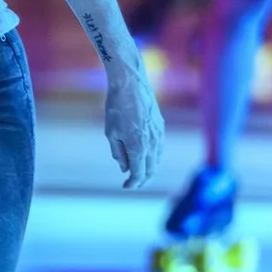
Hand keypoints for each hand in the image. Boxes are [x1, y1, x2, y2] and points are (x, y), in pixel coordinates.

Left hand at [104, 62, 163, 188]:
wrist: (131, 85)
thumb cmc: (116, 108)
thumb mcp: (111, 133)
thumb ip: (118, 153)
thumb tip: (125, 168)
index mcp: (138, 147)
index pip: (139, 173)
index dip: (133, 182)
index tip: (126, 186)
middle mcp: (152, 143)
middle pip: (151, 169)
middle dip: (143, 179)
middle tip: (134, 183)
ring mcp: (159, 135)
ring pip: (157, 159)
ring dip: (149, 168)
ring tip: (139, 172)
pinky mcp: (161, 127)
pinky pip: (160, 148)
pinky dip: (154, 157)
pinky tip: (146, 156)